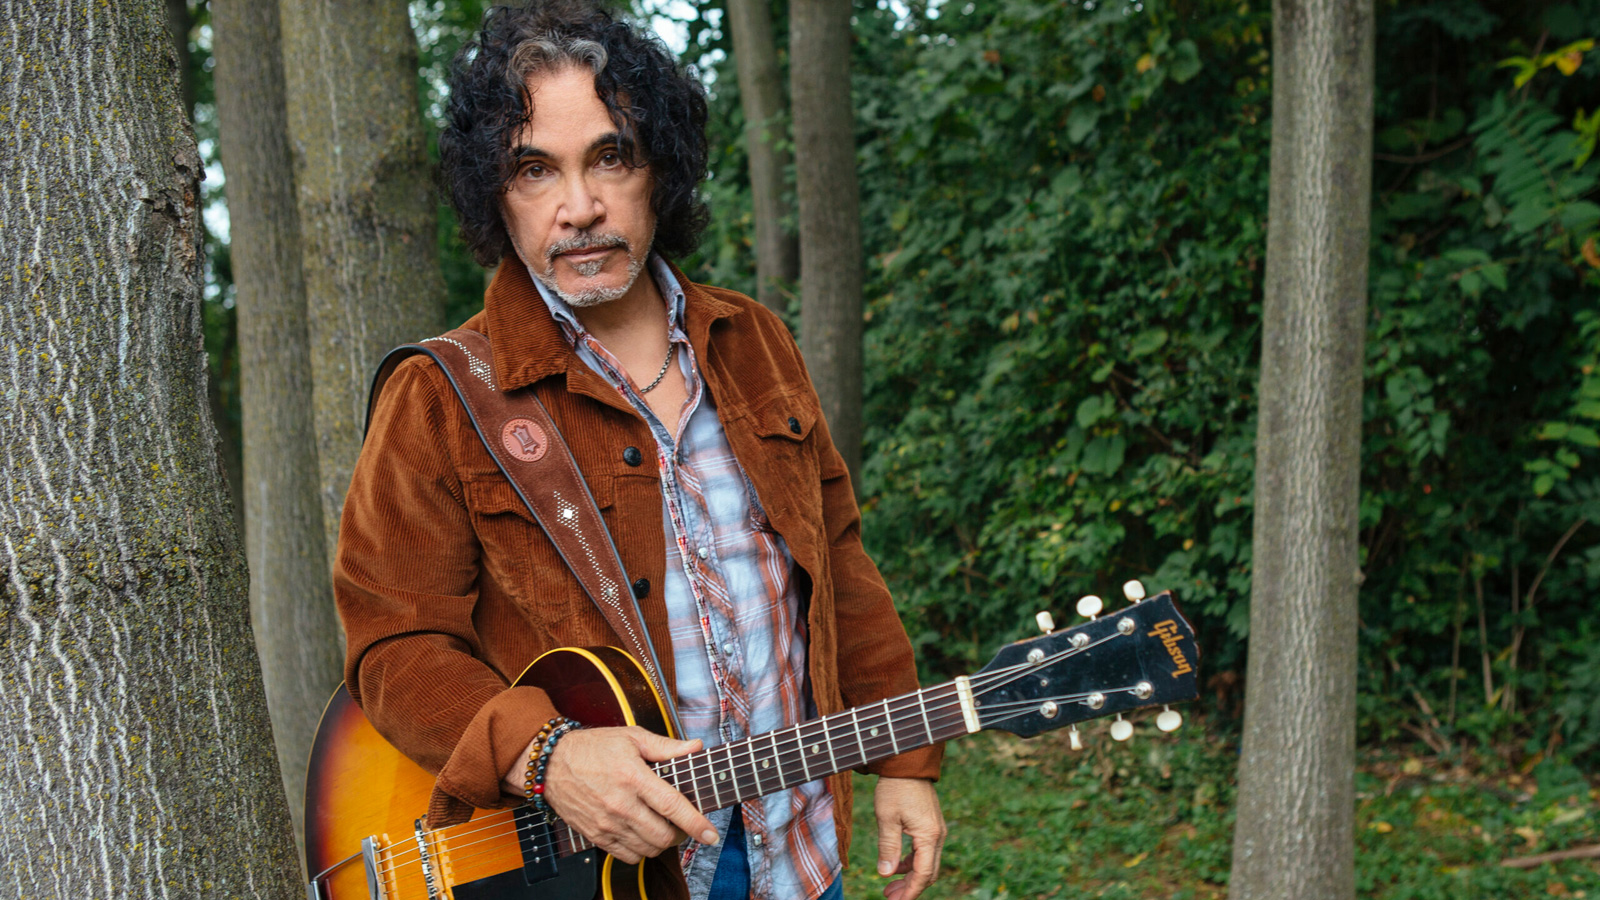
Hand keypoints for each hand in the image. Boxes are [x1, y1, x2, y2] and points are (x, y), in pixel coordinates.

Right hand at [502, 726, 716, 864]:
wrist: (551, 763)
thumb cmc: (594, 747)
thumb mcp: (631, 738)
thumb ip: (666, 747)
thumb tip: (696, 747)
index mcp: (633, 777)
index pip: (672, 806)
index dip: (696, 823)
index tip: (712, 835)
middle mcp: (620, 804)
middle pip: (663, 835)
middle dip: (680, 834)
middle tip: (683, 823)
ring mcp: (606, 823)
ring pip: (647, 849)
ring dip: (661, 843)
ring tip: (663, 827)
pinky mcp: (595, 835)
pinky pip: (627, 856)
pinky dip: (641, 851)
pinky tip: (642, 834)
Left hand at [873, 776, 945, 899]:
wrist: (907, 764)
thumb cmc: (896, 788)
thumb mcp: (886, 818)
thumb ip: (888, 847)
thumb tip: (886, 874)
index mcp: (929, 835)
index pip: (923, 874)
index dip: (910, 892)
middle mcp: (937, 835)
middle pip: (928, 872)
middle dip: (910, 888)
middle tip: (889, 897)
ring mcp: (936, 830)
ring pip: (927, 863)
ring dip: (910, 877)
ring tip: (890, 886)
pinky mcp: (931, 825)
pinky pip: (925, 852)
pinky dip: (912, 863)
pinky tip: (896, 866)